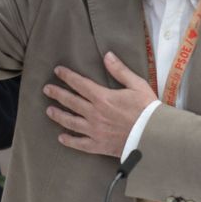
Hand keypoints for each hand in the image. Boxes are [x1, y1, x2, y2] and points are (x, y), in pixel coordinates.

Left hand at [43, 51, 157, 157]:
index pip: (79, 84)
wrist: (154, 136)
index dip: (67, 76)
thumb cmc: (148, 110)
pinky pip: (80, 143)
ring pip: (71, 122)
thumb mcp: (136, 85)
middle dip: (57, 94)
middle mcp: (94, 114)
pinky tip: (61, 138)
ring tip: (49, 111)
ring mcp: (95, 131)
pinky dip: (69, 141)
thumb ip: (120, 70)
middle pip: (70, 101)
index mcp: (102, 98)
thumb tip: (107, 55)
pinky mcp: (99, 145)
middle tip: (46, 89)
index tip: (57, 71)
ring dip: (58, 115)